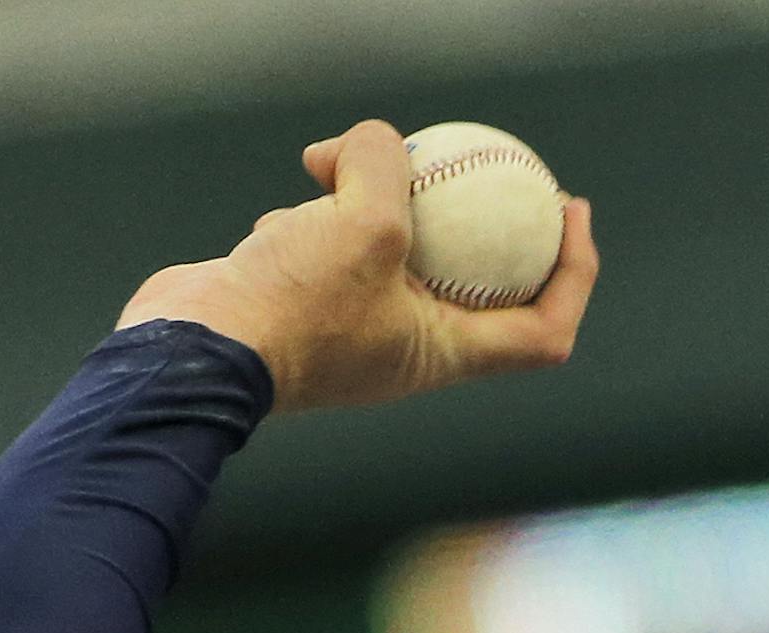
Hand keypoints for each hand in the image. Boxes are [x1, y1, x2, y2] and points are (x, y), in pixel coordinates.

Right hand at [113, 118, 598, 413]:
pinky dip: (327, 209)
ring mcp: (356, 324)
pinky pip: (337, 240)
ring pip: (397, 246)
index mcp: (445, 354)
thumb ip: (388, 171)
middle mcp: (408, 346)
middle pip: (477, 278)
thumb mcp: (363, 225)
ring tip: (338, 163)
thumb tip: (383, 143)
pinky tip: (304, 186)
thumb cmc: (292, 306)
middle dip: (485, 216)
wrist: (193, 351)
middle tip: (497, 158)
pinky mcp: (308, 299)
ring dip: (378, 195)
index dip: (574, 274)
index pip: (543, 329)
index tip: (571, 212)